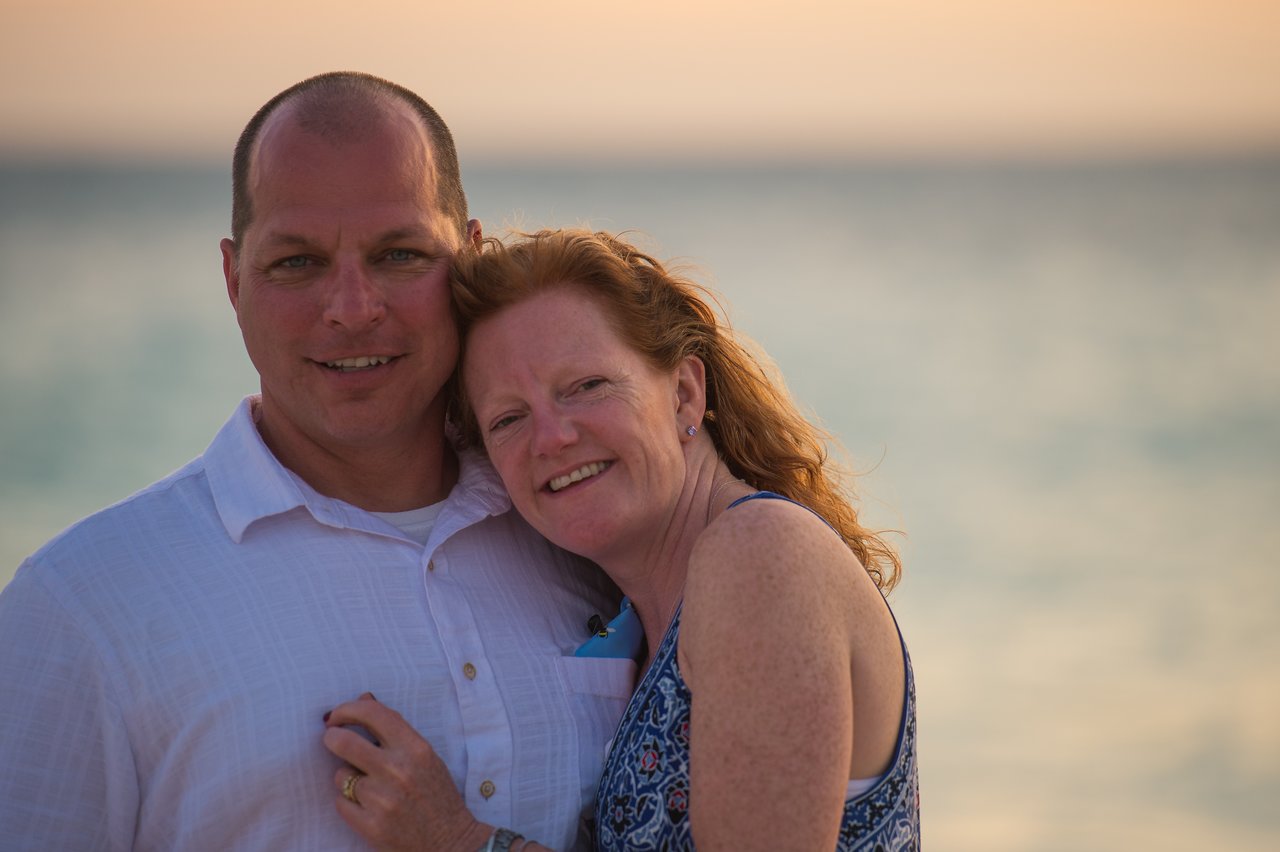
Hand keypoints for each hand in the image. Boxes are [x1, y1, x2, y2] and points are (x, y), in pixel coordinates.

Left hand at [323, 694, 491, 851]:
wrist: (450, 842)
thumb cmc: (437, 796)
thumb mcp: (424, 757)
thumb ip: (394, 729)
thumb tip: (363, 698)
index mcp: (416, 748)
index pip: (373, 714)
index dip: (348, 709)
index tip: (338, 716)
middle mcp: (399, 770)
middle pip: (344, 742)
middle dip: (332, 738)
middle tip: (332, 739)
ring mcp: (383, 799)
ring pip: (340, 775)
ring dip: (347, 778)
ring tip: (367, 787)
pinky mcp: (371, 826)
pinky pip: (340, 803)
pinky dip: (348, 804)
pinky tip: (367, 808)